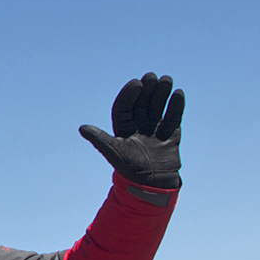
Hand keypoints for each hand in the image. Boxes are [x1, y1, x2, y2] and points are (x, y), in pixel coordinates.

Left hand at [80, 73, 184, 188]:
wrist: (151, 183)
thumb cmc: (128, 168)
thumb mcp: (112, 151)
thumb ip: (99, 139)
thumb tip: (82, 128)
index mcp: (123, 127)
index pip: (125, 106)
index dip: (130, 94)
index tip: (136, 83)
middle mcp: (138, 124)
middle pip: (142, 103)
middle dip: (147, 90)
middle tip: (152, 77)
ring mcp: (155, 128)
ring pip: (158, 106)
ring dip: (162, 93)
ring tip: (166, 80)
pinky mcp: (170, 133)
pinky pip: (173, 116)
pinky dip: (175, 105)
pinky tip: (177, 93)